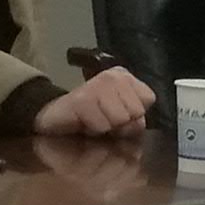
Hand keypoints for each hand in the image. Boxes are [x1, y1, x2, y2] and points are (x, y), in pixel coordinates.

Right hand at [33, 66, 153, 136]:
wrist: (56, 118)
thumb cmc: (92, 118)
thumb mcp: (121, 118)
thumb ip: (136, 119)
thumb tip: (139, 123)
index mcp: (125, 77)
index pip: (148, 99)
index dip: (135, 114)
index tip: (117, 113)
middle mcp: (113, 76)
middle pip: (136, 111)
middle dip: (122, 123)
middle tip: (103, 119)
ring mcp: (96, 85)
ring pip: (121, 119)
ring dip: (106, 127)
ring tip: (93, 120)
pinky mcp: (81, 99)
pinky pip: (102, 125)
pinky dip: (93, 129)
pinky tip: (83, 122)